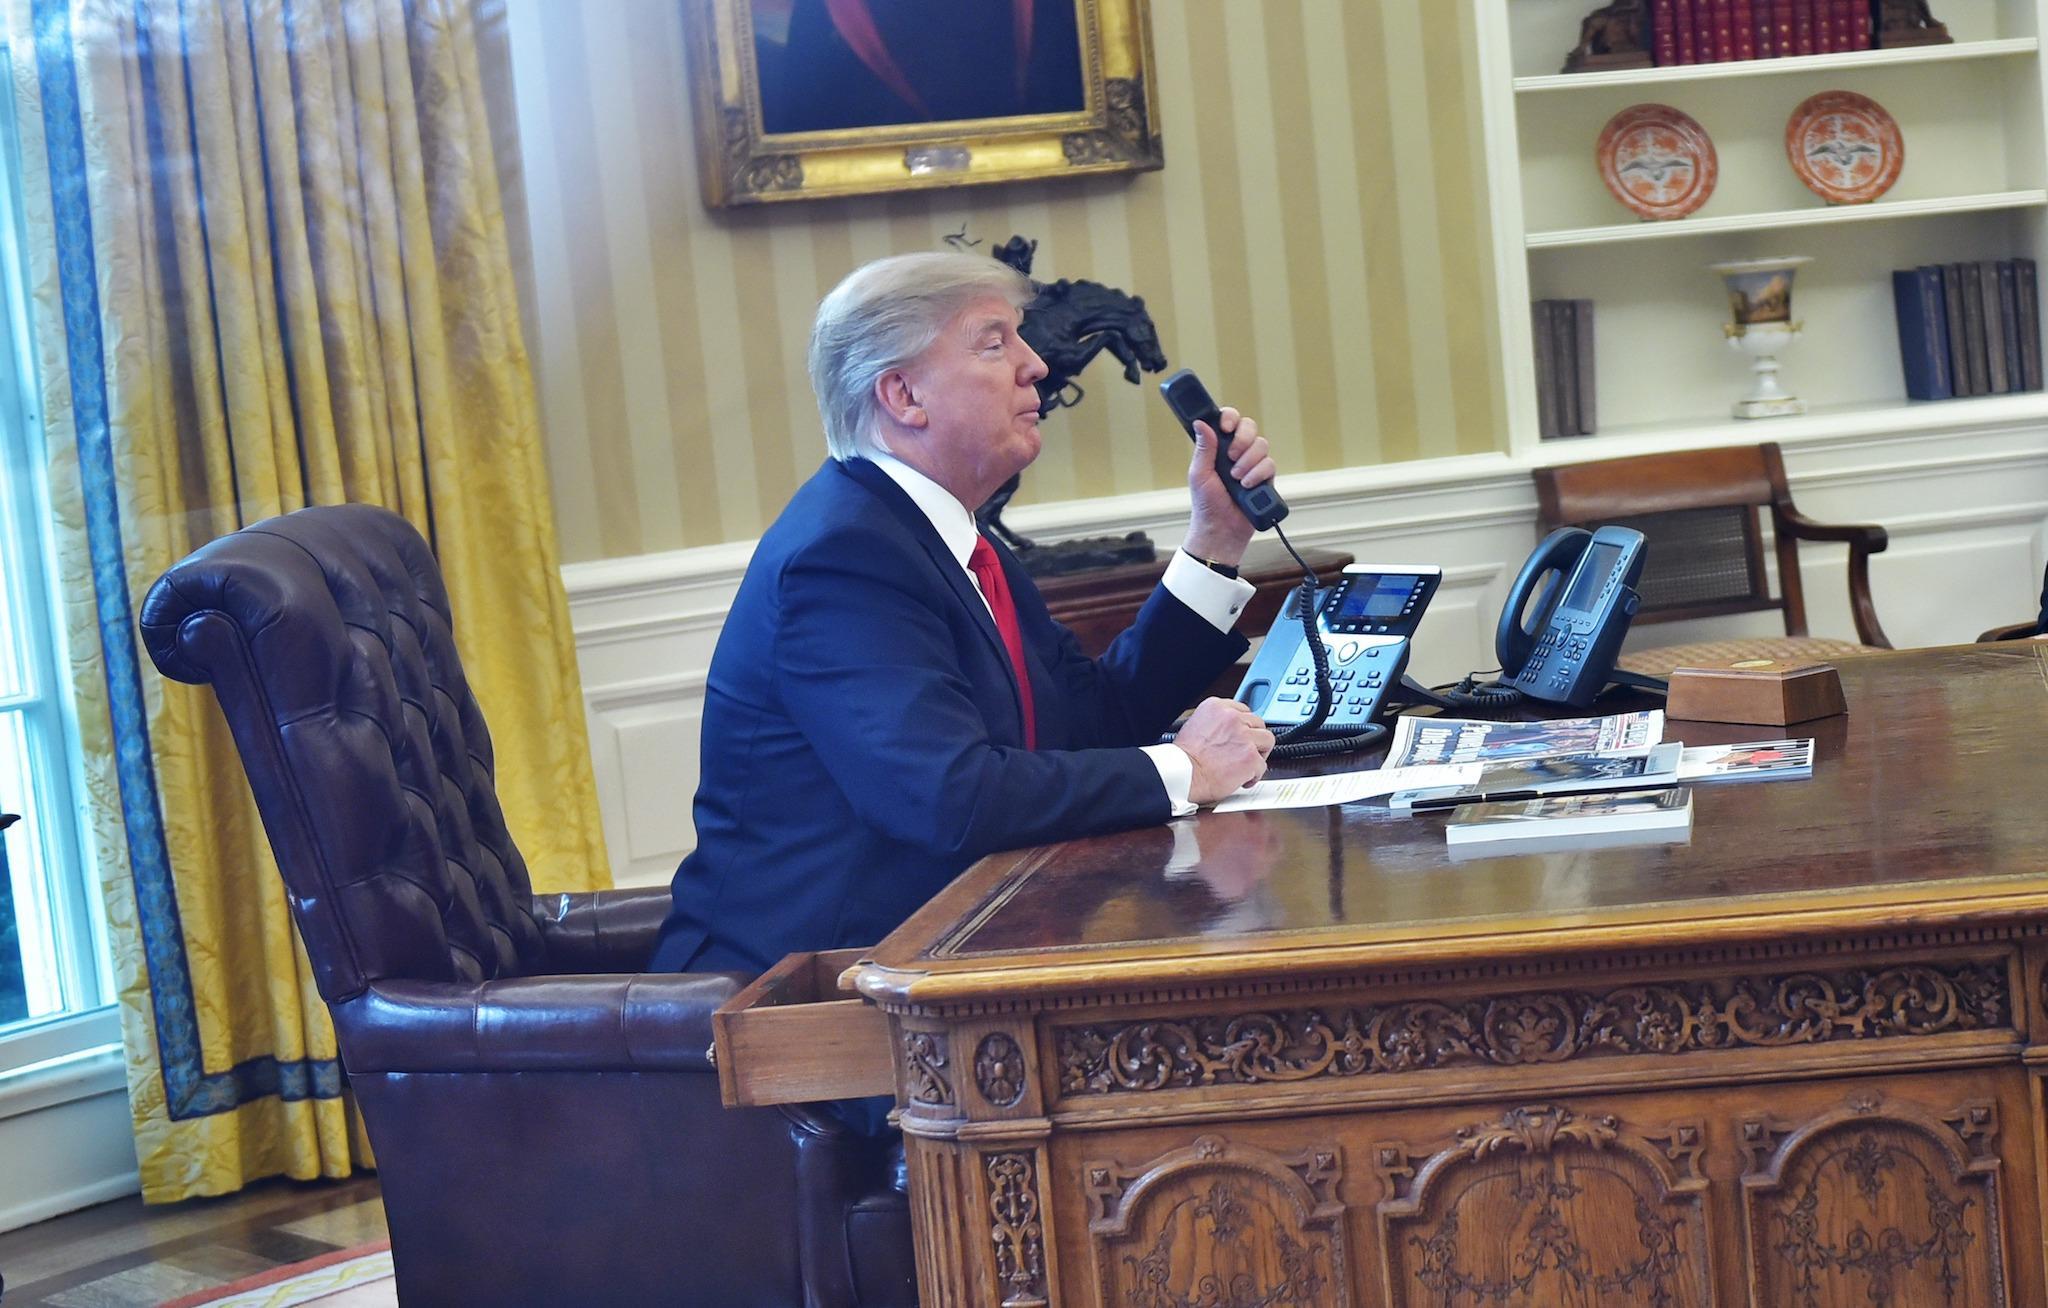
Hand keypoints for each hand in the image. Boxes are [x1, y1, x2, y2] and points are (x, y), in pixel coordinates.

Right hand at [1174, 697, 1274, 804]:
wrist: (1182, 775)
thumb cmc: (1184, 758)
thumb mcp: (1195, 727)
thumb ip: (1216, 724)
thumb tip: (1228, 732)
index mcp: (1217, 707)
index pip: (1244, 710)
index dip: (1245, 726)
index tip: (1243, 735)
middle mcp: (1232, 718)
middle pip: (1258, 723)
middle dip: (1254, 739)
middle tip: (1246, 752)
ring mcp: (1244, 737)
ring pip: (1267, 740)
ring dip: (1259, 754)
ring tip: (1247, 765)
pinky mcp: (1251, 757)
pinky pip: (1262, 766)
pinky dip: (1254, 775)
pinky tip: (1242, 780)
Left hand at [1182, 409, 1276, 567]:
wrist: (1221, 529)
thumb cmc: (1207, 504)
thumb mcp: (1199, 474)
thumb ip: (1203, 448)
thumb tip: (1200, 422)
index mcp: (1219, 447)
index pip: (1229, 420)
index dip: (1230, 418)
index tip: (1225, 427)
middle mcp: (1237, 452)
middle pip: (1249, 426)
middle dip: (1242, 438)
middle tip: (1231, 455)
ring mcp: (1252, 464)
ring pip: (1261, 445)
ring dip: (1248, 461)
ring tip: (1236, 478)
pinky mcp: (1265, 478)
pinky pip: (1270, 464)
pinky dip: (1258, 474)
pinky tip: (1247, 486)